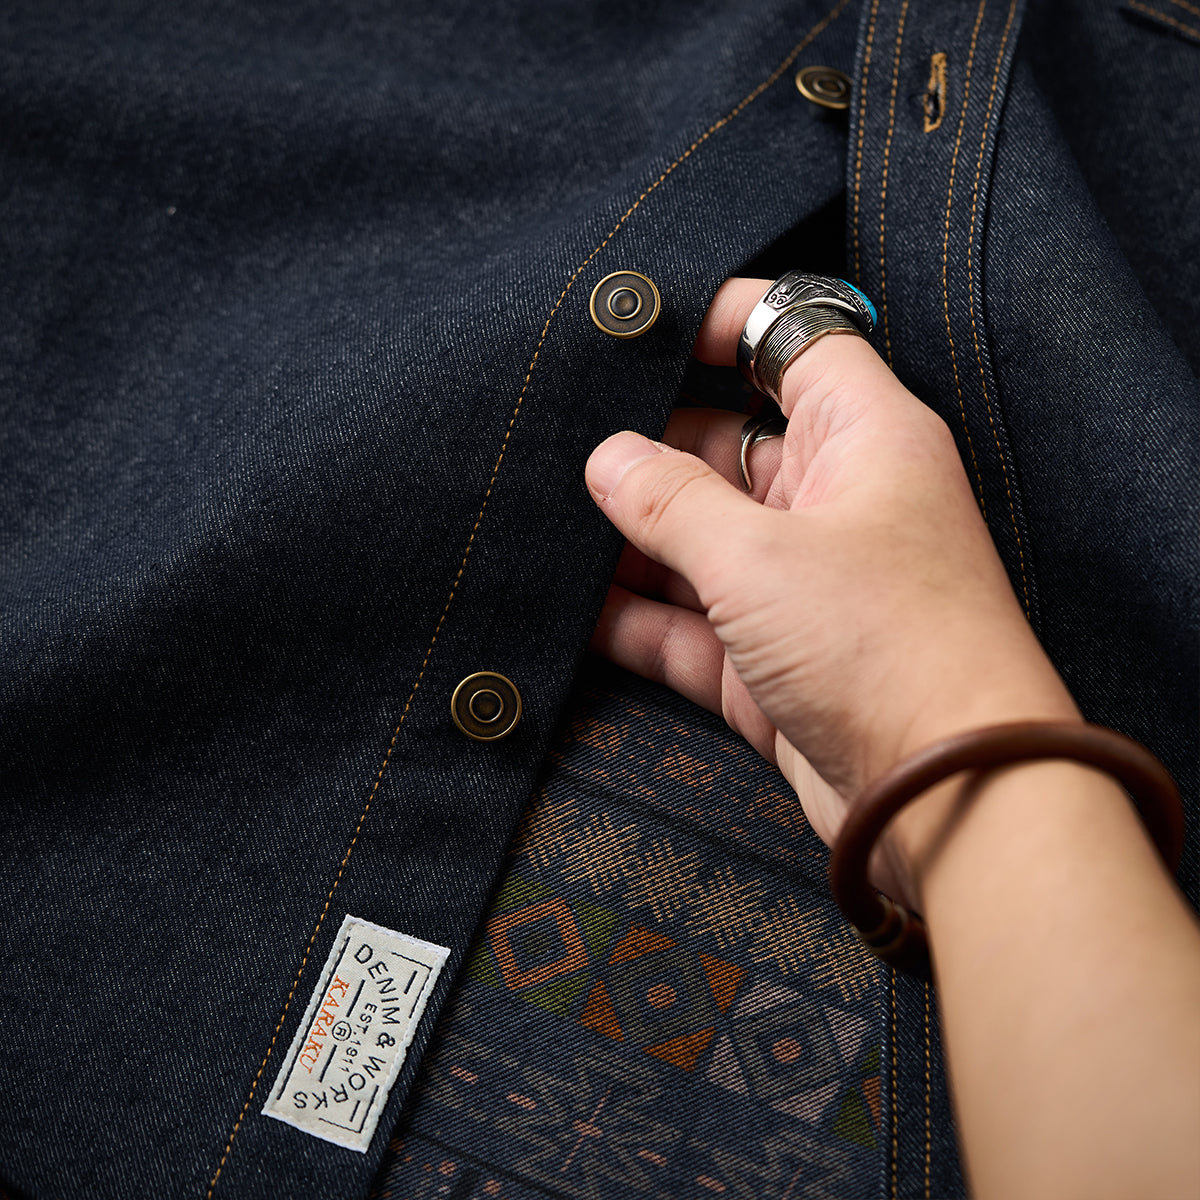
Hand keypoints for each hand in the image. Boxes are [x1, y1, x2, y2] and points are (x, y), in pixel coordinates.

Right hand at [586, 278, 1077, 907]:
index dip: (728, 320)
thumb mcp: (756, 555)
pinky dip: (639, 619)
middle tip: (563, 444)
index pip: (798, 340)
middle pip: (728, 448)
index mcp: (863, 440)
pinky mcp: (776, 663)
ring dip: (633, 541)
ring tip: (550, 526)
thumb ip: (669, 500)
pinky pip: (693, 625)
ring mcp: (804, 588)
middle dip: (649, 449)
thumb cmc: (886, 647)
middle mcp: (836, 504)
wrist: (948, 798)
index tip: (644, 325)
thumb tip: (607, 459)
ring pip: (702, 541)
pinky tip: (573, 611)